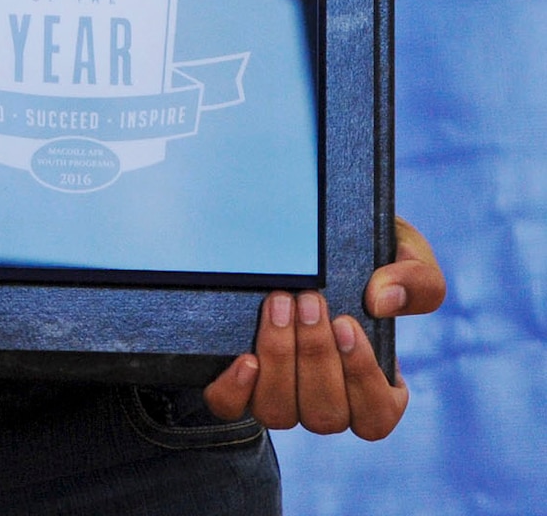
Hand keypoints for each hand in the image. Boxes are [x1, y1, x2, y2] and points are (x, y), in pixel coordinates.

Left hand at [203, 217, 444, 439]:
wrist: (313, 234)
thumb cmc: (371, 259)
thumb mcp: (406, 257)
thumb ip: (415, 281)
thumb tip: (383, 302)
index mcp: (377, 388)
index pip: (375, 415)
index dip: (360, 377)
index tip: (346, 323)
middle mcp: (330, 402)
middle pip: (325, 413)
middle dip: (315, 354)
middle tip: (309, 299)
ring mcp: (285, 396)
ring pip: (280, 412)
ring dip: (280, 359)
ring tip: (279, 305)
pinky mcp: (244, 384)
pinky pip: (232, 408)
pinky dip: (235, 390)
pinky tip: (244, 358)